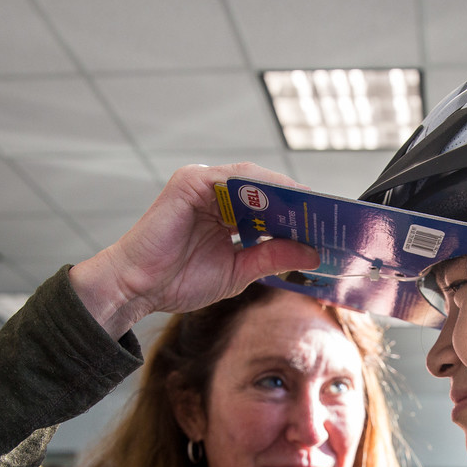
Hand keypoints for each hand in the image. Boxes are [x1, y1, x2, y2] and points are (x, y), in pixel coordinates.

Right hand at [69, 163, 319, 337]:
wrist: (137, 288)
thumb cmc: (178, 280)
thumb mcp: (239, 272)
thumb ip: (273, 258)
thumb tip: (312, 253)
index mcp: (224, 212)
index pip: (269, 206)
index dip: (299, 213)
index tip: (328, 226)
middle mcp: (214, 193)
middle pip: (266, 189)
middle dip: (298, 202)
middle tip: (329, 215)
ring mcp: (201, 184)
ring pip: (255, 179)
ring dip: (285, 192)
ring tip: (314, 208)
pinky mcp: (190, 183)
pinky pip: (234, 178)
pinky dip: (262, 187)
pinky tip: (285, 201)